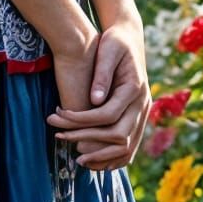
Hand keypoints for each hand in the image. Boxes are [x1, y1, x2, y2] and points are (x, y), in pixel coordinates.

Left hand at [47, 14, 150, 172]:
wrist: (130, 40)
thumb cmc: (115, 43)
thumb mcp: (107, 50)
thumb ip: (102, 74)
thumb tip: (95, 100)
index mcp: (135, 88)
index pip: (108, 115)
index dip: (82, 120)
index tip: (59, 118)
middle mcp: (143, 104)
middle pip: (118, 136)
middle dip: (87, 139)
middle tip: (59, 137)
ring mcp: (143, 114)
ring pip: (128, 147)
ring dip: (102, 157)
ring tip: (76, 160)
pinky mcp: (138, 119)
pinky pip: (130, 147)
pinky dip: (113, 159)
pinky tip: (93, 161)